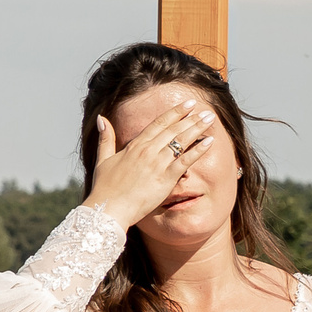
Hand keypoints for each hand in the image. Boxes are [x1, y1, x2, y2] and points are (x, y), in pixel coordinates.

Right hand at [83, 102, 217, 228]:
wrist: (109, 207)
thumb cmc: (105, 187)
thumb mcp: (103, 159)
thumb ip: (105, 138)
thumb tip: (102, 118)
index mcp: (135, 145)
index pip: (159, 124)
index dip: (175, 112)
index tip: (188, 104)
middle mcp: (147, 150)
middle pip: (173, 129)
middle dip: (191, 118)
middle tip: (206, 110)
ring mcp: (157, 163)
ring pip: (181, 141)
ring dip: (197, 128)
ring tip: (210, 118)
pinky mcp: (165, 178)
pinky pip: (185, 161)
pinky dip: (198, 150)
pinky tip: (209, 142)